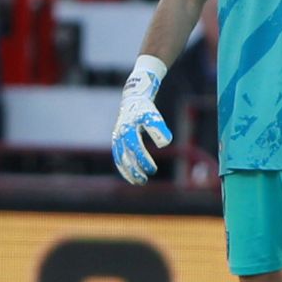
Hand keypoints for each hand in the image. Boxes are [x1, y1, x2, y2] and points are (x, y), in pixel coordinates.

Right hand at [111, 57, 170, 184]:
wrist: (132, 100)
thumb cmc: (145, 109)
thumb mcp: (153, 116)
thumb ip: (159, 129)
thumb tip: (164, 144)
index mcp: (127, 130)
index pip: (135, 149)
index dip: (143, 160)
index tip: (153, 169)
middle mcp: (119, 136)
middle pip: (124, 157)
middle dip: (134, 170)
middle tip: (144, 180)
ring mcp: (116, 139)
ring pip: (119, 159)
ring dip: (128, 172)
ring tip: (139, 182)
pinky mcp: (117, 141)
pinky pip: (118, 157)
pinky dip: (124, 167)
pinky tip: (132, 176)